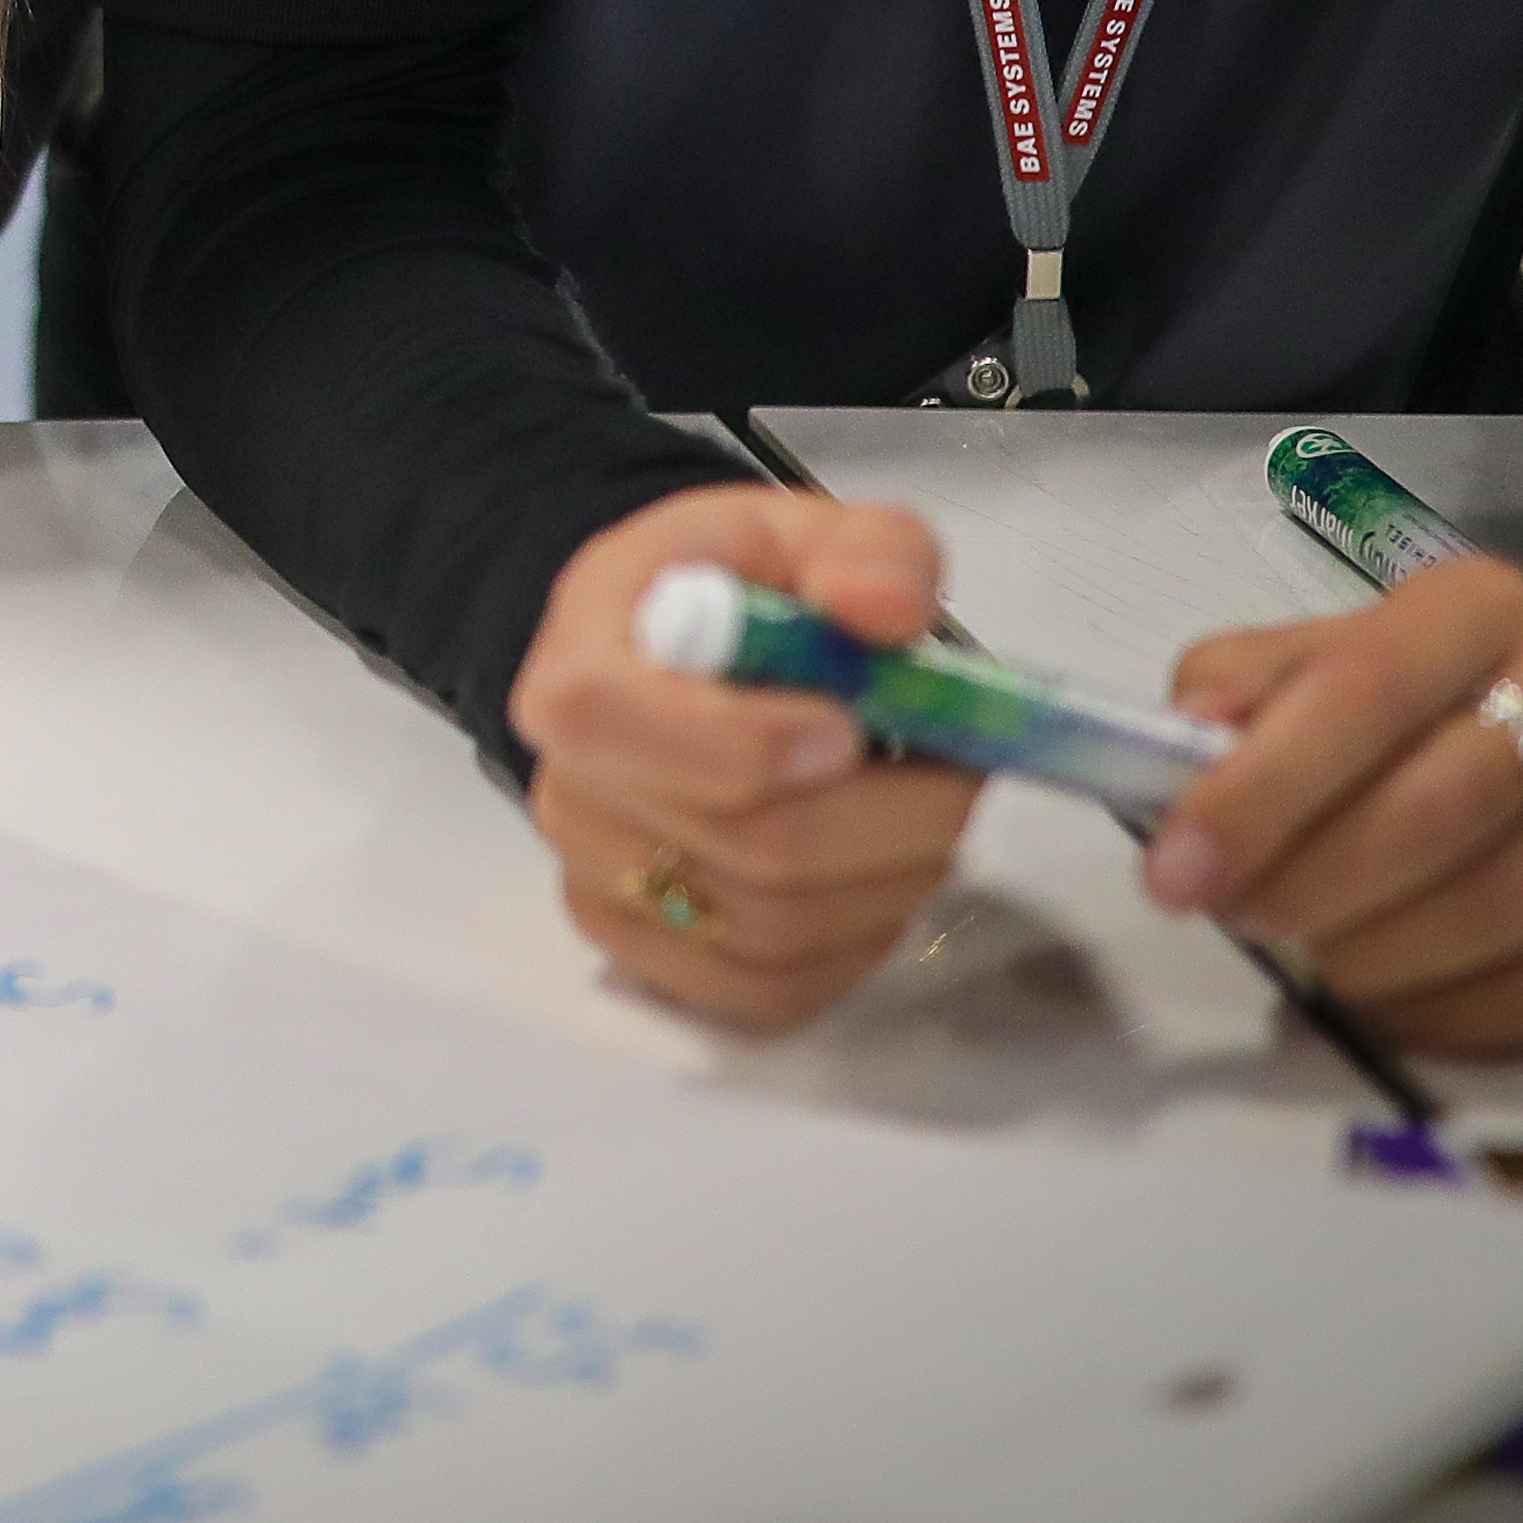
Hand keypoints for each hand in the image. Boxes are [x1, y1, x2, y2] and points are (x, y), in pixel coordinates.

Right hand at [510, 486, 986, 1028]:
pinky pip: (772, 991)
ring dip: (891, 876)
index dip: (746, 742)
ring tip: (921, 812)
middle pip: (744, 847)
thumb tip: (887, 612)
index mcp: (577, 669)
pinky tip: (872, 875)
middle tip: (954, 771)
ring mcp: (601, 887)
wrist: (681, 665)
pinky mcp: (651, 961)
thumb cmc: (734, 600)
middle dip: (888, 815)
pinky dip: (856, 941)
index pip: (616, 724)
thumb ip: (867, 552)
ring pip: (775, 929)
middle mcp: (568, 793)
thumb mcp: (802, 531)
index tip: (849, 729)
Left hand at [1143, 562, 1522, 1052]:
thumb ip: (1266, 680)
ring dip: (1370, 958)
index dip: (1257, 794)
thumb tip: (1176, 740)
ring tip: (1311, 958)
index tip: (1174, 873)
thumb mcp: (1386, 645)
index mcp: (1481, 609)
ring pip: (1491, 912)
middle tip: (1239, 918)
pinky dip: (1443, 1016)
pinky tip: (1388, 1004)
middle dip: (1307, 886)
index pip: (1361, 695)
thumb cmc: (1494, 694)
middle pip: (1429, 814)